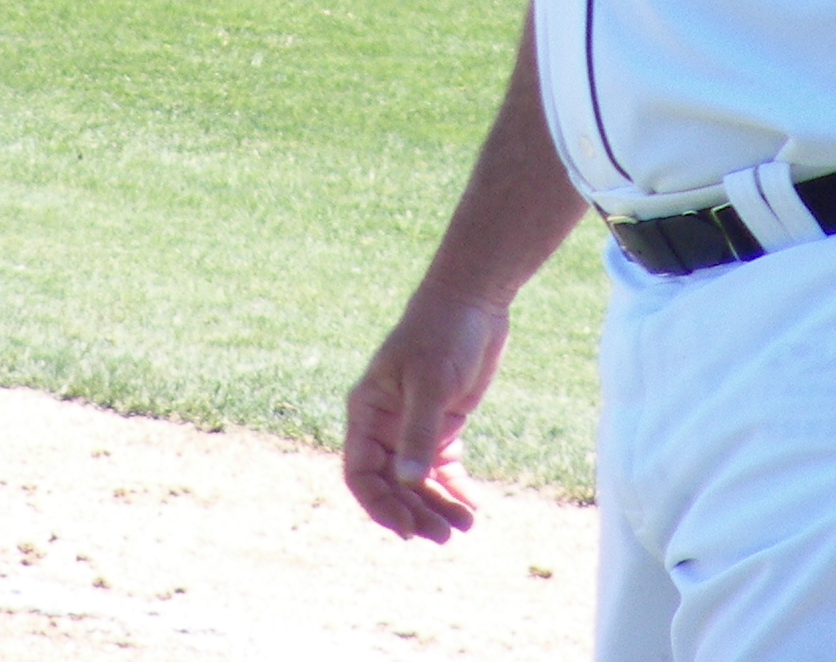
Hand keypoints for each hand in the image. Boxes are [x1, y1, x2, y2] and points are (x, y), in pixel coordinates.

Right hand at [344, 285, 510, 542]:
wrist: (474, 300)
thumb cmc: (442, 332)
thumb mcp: (430, 381)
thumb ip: (418, 431)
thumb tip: (408, 481)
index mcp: (367, 412)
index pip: (361, 473)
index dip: (379, 505)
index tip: (406, 529)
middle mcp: (385, 425)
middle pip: (392, 484)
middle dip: (415, 512)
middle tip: (444, 535)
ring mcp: (414, 426)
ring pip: (417, 481)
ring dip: (436, 506)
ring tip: (463, 527)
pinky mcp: (443, 423)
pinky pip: (441, 467)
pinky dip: (453, 488)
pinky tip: (471, 506)